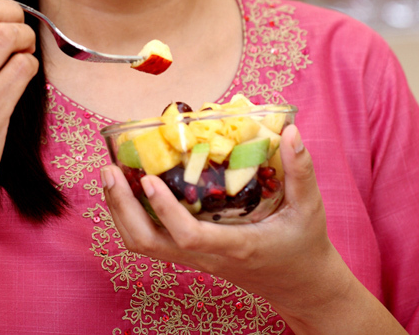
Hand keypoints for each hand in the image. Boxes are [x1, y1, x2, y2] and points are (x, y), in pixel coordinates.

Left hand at [102, 125, 353, 326]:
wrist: (300, 287)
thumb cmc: (305, 246)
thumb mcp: (309, 208)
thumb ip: (301, 170)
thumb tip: (291, 131)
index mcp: (236, 246)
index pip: (189, 237)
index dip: (164, 210)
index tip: (148, 179)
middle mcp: (208, 256)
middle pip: (148, 245)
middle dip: (121, 209)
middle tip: (109, 171)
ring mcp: (196, 258)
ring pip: (143, 246)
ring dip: (120, 212)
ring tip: (111, 175)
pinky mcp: (192, 254)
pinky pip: (151, 242)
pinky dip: (132, 217)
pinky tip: (131, 189)